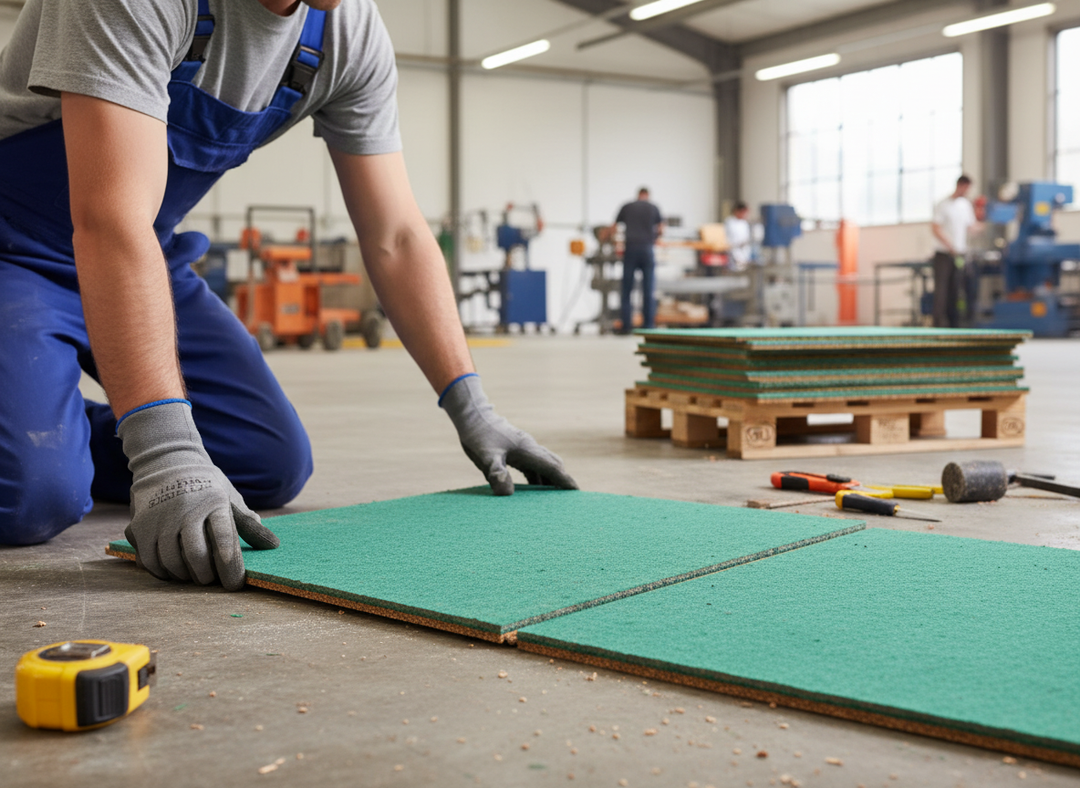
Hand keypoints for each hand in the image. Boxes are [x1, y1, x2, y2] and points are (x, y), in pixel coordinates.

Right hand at [118, 401, 278, 590]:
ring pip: (171, 561)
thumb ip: (246, 522)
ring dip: (184, 575)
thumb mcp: (229, 497)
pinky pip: (149, 560)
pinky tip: (173, 570)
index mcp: (215, 502)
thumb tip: (272, 545)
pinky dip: (162, 572)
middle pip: (196, 554)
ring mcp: (160, 518)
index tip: (235, 584)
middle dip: (206, 575)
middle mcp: (186, 509)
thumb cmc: (206, 487)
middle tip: (212, 581)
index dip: (231, 565)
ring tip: (194, 576)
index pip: (224, 538)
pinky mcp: (139, 526)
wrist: (166, 463)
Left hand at [440, 375, 577, 495]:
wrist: (472, 416)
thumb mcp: (486, 457)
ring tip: (554, 499)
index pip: (553, 467)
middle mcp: (530, 449)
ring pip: (544, 466)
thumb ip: (497, 474)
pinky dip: (537, 477)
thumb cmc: (479, 436)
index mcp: (528, 450)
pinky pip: (533, 466)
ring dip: (550, 480)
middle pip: (554, 465)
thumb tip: (507, 494)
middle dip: (563, 480)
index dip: (565, 480)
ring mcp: (524, 448)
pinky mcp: (516, 450)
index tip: (577, 493)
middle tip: (570, 499)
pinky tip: (533, 489)